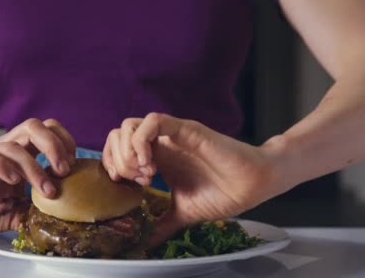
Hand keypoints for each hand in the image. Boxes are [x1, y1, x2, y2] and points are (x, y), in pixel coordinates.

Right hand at [0, 118, 75, 231]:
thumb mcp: (19, 211)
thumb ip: (38, 210)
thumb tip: (63, 219)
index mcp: (22, 153)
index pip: (48, 130)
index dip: (65, 142)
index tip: (73, 167)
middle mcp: (7, 148)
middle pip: (34, 126)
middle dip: (54, 146)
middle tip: (64, 171)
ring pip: (14, 145)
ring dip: (34, 168)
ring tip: (46, 191)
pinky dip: (3, 167)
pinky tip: (14, 182)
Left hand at [102, 113, 289, 245]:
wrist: (252, 185)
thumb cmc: (222, 194)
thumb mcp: (182, 213)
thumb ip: (162, 224)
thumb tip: (146, 243)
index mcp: (156, 158)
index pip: (116, 148)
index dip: (112, 165)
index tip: (124, 187)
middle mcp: (159, 143)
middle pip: (117, 135)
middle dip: (118, 160)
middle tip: (136, 182)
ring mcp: (171, 134)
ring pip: (130, 125)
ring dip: (128, 151)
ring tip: (145, 174)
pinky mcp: (185, 129)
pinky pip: (153, 121)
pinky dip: (142, 142)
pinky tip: (152, 166)